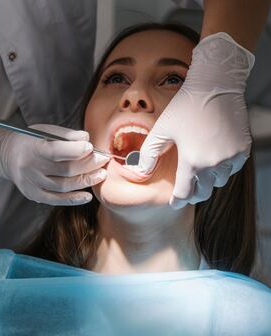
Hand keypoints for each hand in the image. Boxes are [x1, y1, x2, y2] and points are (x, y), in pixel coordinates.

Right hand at [0, 124, 109, 204]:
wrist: (7, 156)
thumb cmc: (31, 140)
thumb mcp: (45, 131)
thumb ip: (66, 135)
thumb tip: (86, 138)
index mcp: (33, 147)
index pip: (56, 151)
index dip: (75, 150)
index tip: (91, 147)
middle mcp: (30, 167)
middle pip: (64, 170)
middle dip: (88, 165)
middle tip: (103, 160)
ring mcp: (32, 183)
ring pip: (63, 186)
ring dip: (85, 181)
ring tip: (101, 174)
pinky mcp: (34, 194)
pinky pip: (56, 199)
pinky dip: (73, 199)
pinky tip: (87, 196)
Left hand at [133, 33, 254, 208]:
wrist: (217, 84)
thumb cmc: (185, 106)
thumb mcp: (161, 130)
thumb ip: (148, 154)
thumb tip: (140, 171)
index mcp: (192, 162)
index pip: (184, 193)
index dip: (177, 201)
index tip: (174, 203)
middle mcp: (214, 164)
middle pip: (203, 192)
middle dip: (192, 194)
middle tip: (185, 191)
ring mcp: (231, 157)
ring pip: (218, 181)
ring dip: (207, 180)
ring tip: (198, 170)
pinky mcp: (243, 149)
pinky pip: (231, 168)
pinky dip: (222, 168)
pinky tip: (213, 158)